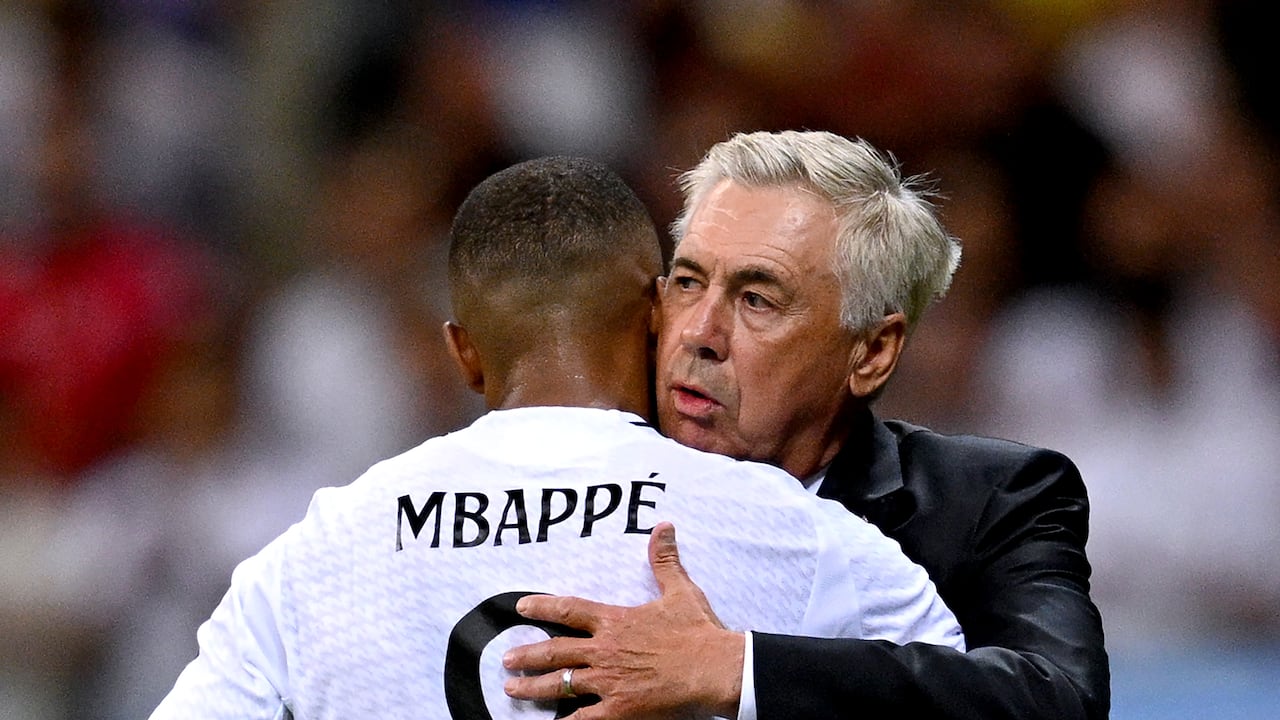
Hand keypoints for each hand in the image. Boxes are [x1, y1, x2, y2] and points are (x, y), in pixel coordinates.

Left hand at [503, 521, 744, 718]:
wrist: (714, 668)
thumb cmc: (698, 631)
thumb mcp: (680, 591)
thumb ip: (665, 561)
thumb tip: (663, 527)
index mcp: (615, 621)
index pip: (569, 611)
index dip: (542, 608)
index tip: (521, 607)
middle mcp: (604, 650)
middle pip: (554, 652)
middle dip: (527, 655)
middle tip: (506, 659)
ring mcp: (607, 682)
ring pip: (560, 685)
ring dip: (533, 687)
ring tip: (512, 689)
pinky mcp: (618, 710)